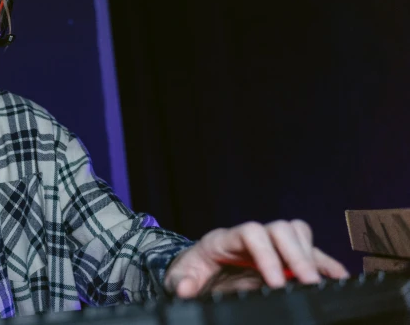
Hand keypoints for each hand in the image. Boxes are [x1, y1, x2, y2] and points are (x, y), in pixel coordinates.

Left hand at [164, 219, 348, 297]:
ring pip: (296, 232)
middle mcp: (250, 236)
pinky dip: (325, 263)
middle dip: (296, 254)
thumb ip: (181, 282)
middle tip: (307, 283)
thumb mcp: (179, 276)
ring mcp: (268, 245)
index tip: (276, 282)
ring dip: (311, 254)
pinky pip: (309, 252)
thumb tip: (185, 289)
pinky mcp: (283, 257)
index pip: (250, 233)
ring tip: (318, 282)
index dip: (266, 254)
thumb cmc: (191, 271)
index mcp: (224, 239)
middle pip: (280, 229)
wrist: (196, 270)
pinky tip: (338, 278)